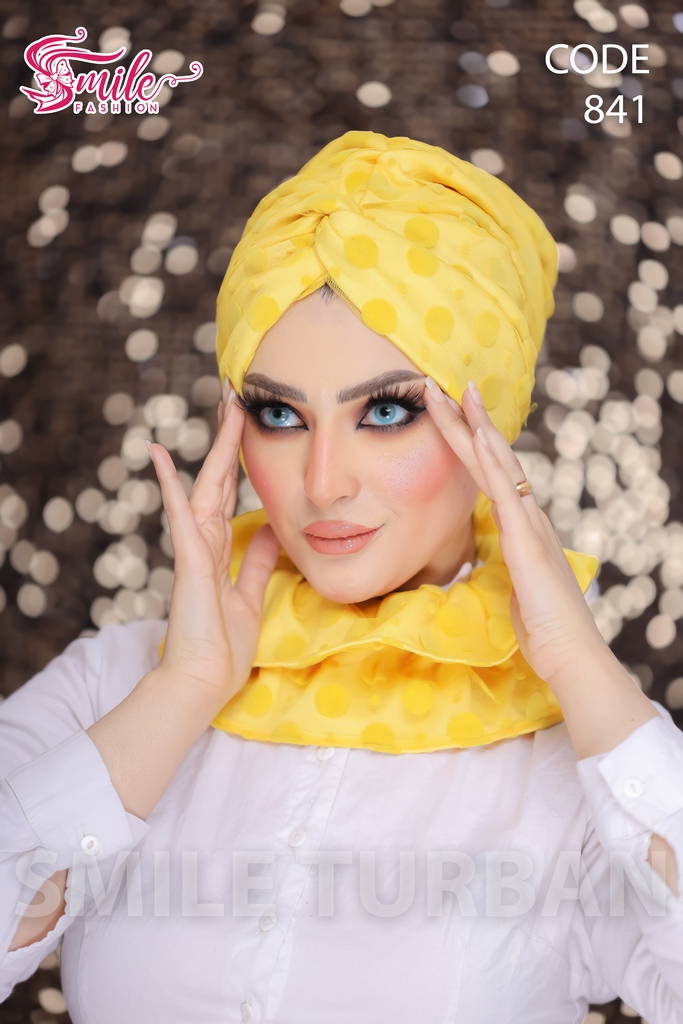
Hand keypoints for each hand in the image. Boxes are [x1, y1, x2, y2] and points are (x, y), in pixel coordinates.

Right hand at [146, 378, 280, 708]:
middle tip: (237, 397)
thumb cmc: (222, 646)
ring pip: (205, 488)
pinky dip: (170, 488)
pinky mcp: (188, 563)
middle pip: (219, 479)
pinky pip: (181, 519)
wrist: (201, 682)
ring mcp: (193, 550)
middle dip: (229, 438)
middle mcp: (204, 542)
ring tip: (223, 408)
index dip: (238, 459)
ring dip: (215, 448)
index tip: (247, 425)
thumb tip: (269, 533)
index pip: (231, 493)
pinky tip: (160, 457)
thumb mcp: (249, 595)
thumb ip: (255, 563)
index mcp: (218, 549)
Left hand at [423, 377, 605, 687]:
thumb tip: (498, 559)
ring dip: (475, 428)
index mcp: (524, 526)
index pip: (494, 476)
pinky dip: (490, 462)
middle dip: (470, 421)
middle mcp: (529, 516)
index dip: (474, 444)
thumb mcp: (517, 587)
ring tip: (456, 394)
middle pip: (494, 459)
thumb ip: (509, 566)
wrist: (571, 653)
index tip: (456, 415)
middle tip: (449, 386)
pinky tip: (476, 436)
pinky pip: (505, 492)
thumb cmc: (543, 628)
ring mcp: (530, 525)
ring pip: (498, 465)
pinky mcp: (527, 541)